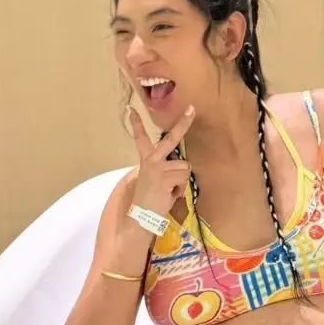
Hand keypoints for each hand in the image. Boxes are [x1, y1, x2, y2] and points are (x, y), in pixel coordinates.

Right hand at [127, 105, 194, 222]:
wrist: (141, 216)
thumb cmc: (150, 200)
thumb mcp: (154, 179)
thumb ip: (164, 168)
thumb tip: (181, 165)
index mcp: (147, 160)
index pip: (141, 139)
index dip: (136, 124)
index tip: (131, 109)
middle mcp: (151, 160)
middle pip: (171, 139)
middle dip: (183, 123)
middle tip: (192, 109)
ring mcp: (157, 166)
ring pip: (184, 166)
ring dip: (181, 180)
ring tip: (170, 190)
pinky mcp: (164, 175)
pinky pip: (184, 177)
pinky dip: (181, 188)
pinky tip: (170, 194)